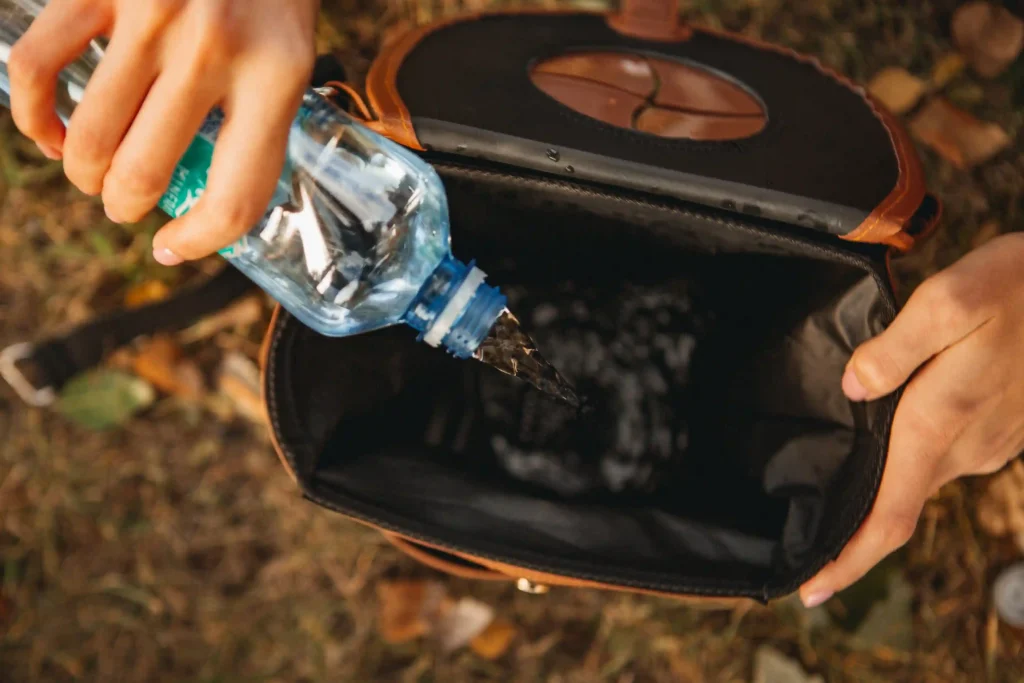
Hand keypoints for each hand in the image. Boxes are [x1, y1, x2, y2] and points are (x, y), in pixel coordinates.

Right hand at [8, 0, 318, 264]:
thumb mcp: (289, 51)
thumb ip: (254, 116)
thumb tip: (201, 190)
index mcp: (279, 76)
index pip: (236, 196)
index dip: (200, 240)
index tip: (173, 244)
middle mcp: (215, 51)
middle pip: (146, 174)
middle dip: (126, 204)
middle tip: (126, 202)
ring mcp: (152, 18)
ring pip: (91, 138)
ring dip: (84, 172)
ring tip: (92, 172)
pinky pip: (36, 70)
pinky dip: (33, 116)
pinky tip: (49, 132)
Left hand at [800, 232, 1023, 607]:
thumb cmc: (1018, 286)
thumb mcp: (950, 299)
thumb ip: (894, 349)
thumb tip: (853, 387)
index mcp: (939, 424)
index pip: (889, 516)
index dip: (848, 560)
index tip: (811, 590)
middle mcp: (966, 448)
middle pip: (898, 504)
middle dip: (854, 526)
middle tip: (803, 534)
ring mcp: (991, 441)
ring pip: (921, 476)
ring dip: (883, 486)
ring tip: (833, 481)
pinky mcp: (1004, 427)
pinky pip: (946, 454)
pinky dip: (911, 456)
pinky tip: (887, 436)